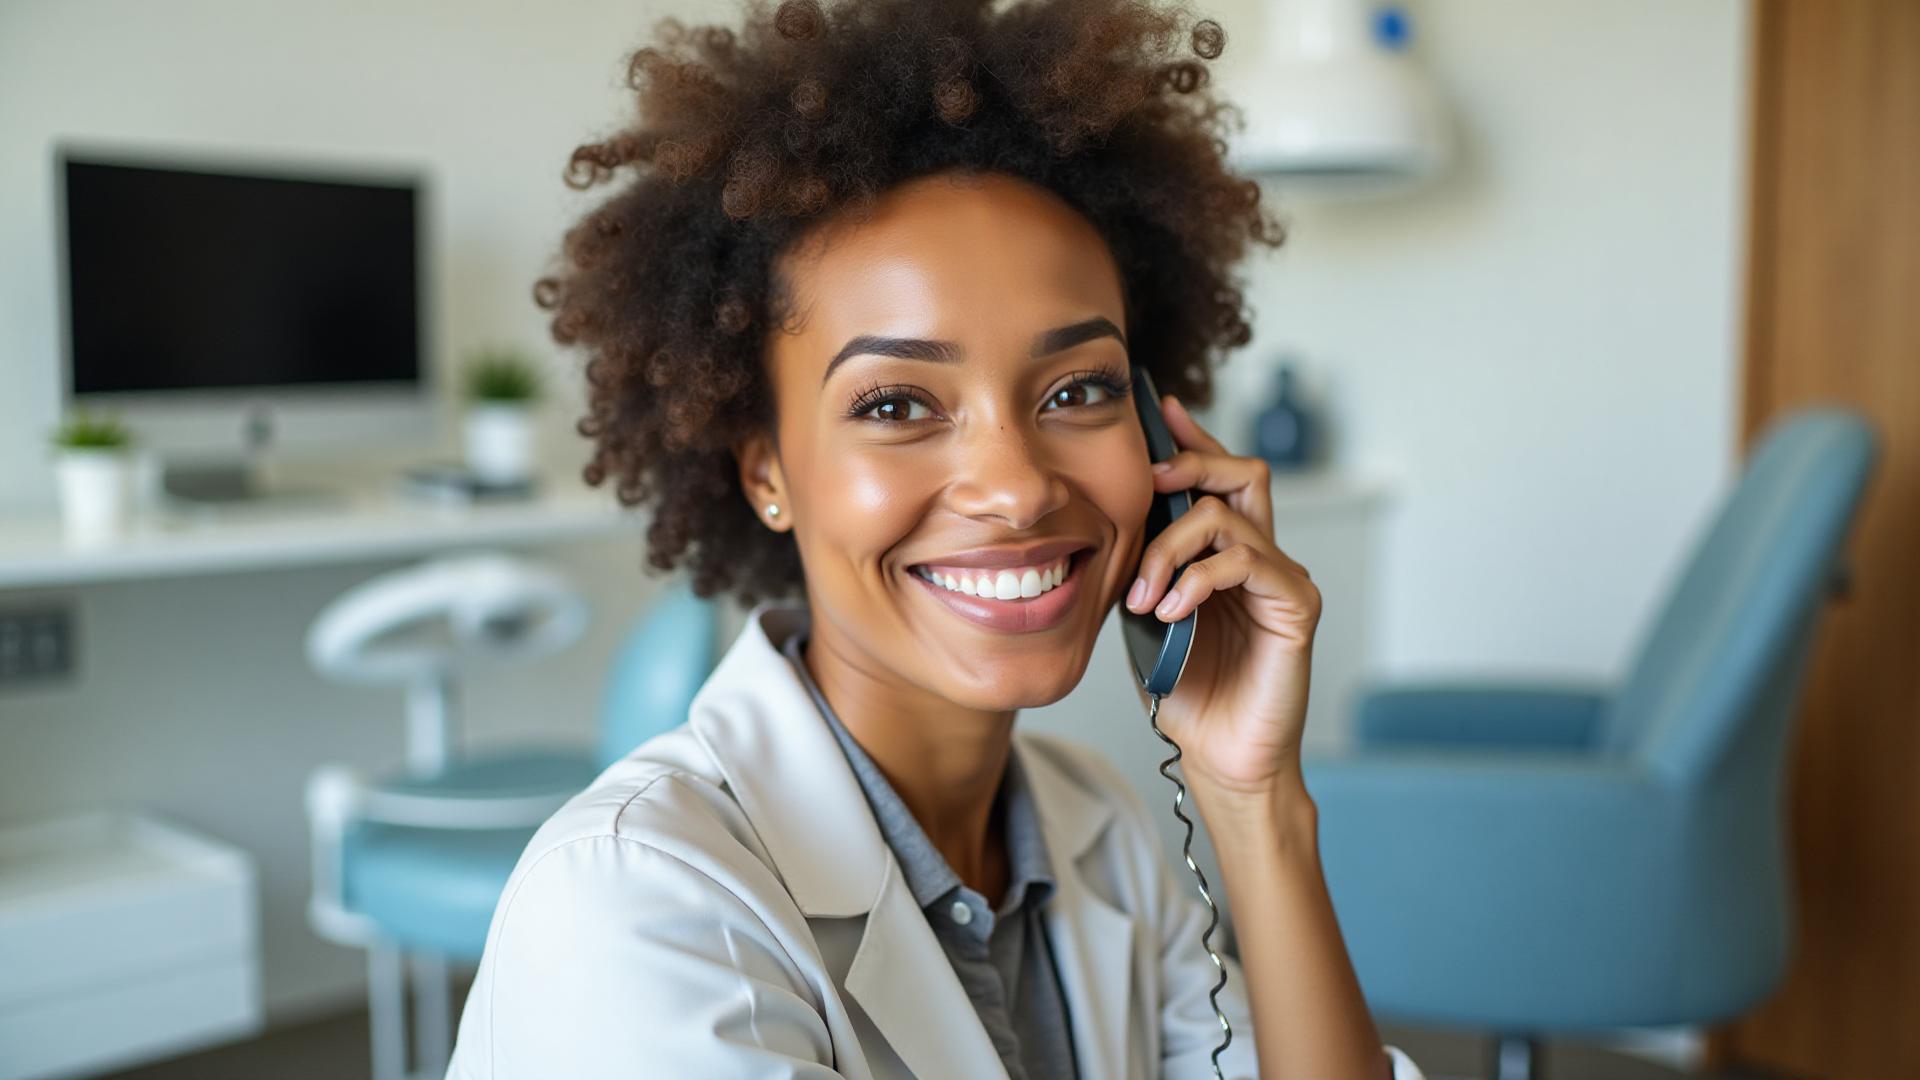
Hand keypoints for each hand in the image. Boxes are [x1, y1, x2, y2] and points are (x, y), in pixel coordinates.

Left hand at [1123, 394, 1321, 804]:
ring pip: (1229, 516)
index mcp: (1226, 556)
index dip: (1193, 441)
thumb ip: (1144, 568)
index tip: (1160, 410)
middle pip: (1243, 473)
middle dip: (1192, 462)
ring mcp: (1281, 579)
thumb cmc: (1187, 692)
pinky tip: (1173, 611)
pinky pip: (1246, 562)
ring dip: (1172, 547)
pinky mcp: (1296, 606)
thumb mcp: (1148, 617)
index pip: (1218, 481)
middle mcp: (1261, 558)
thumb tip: (1112, 524)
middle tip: (1147, 480)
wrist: (1220, 756)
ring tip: (1145, 595)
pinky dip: (1199, 579)